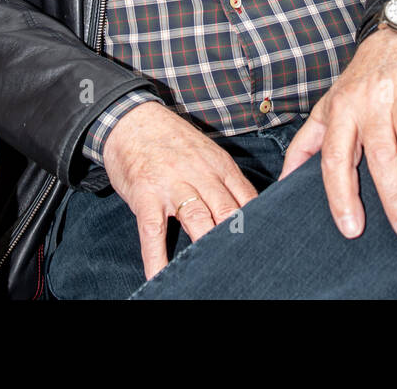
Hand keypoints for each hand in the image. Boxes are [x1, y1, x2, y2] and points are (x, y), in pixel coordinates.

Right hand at [103, 101, 259, 279]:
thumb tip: (250, 209)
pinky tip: (160, 275)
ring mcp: (172, 185)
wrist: (132, 121)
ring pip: (197, 219)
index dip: (258, 223)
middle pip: (227, 211)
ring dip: (207, 244)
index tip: (265, 243)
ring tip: (215, 270)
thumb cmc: (173, 141)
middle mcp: (200, 175)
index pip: (247, 198)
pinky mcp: (146, 196)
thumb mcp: (207, 152)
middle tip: (245, 261)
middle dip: (237, 237)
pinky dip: (157, 257)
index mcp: (220, 165)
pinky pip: (153, 232)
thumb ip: (226, 180)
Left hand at [278, 8, 396, 241]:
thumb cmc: (365, 78)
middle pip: (380, 153)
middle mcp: (370, 99)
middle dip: (393, 196)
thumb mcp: (329, 104)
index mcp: (341, 109)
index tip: (352, 230)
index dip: (341, 195)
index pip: (336, 158)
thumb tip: (284, 181)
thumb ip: (308, 142)